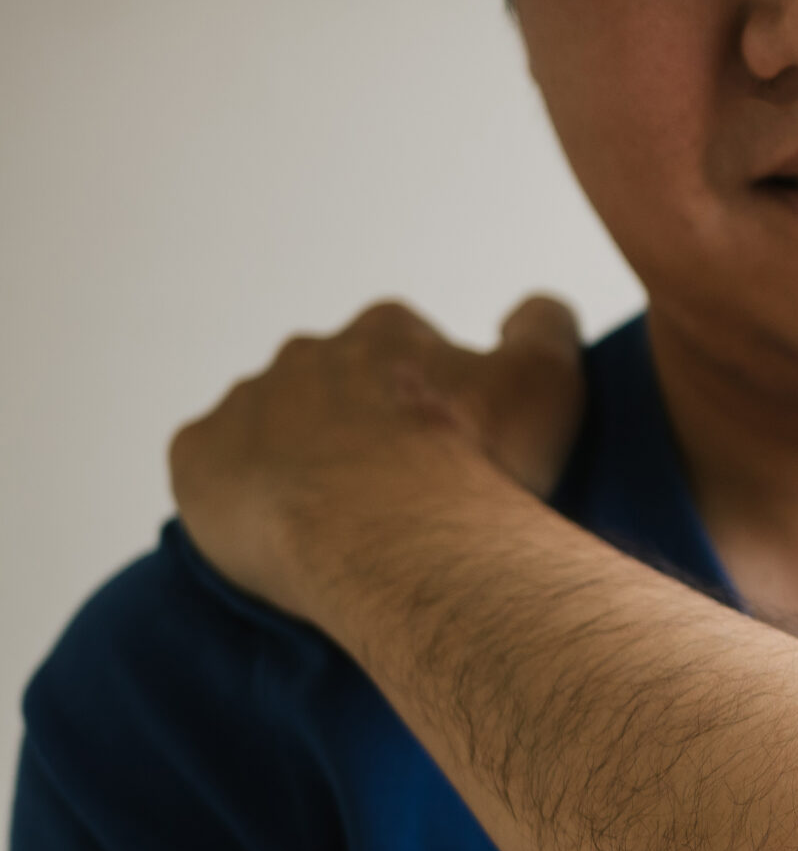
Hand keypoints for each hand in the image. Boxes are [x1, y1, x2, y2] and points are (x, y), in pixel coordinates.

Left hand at [168, 296, 584, 624]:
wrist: (400, 542)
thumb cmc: (478, 465)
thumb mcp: (547, 381)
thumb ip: (544, 329)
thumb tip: (533, 309)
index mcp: (386, 333)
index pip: (409, 359)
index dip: (434, 410)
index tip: (453, 459)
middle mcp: (308, 353)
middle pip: (335, 392)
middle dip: (362, 435)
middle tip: (401, 501)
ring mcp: (247, 404)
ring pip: (273, 433)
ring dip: (302, 468)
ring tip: (344, 532)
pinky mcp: (198, 459)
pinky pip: (214, 475)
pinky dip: (243, 501)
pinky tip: (284, 540)